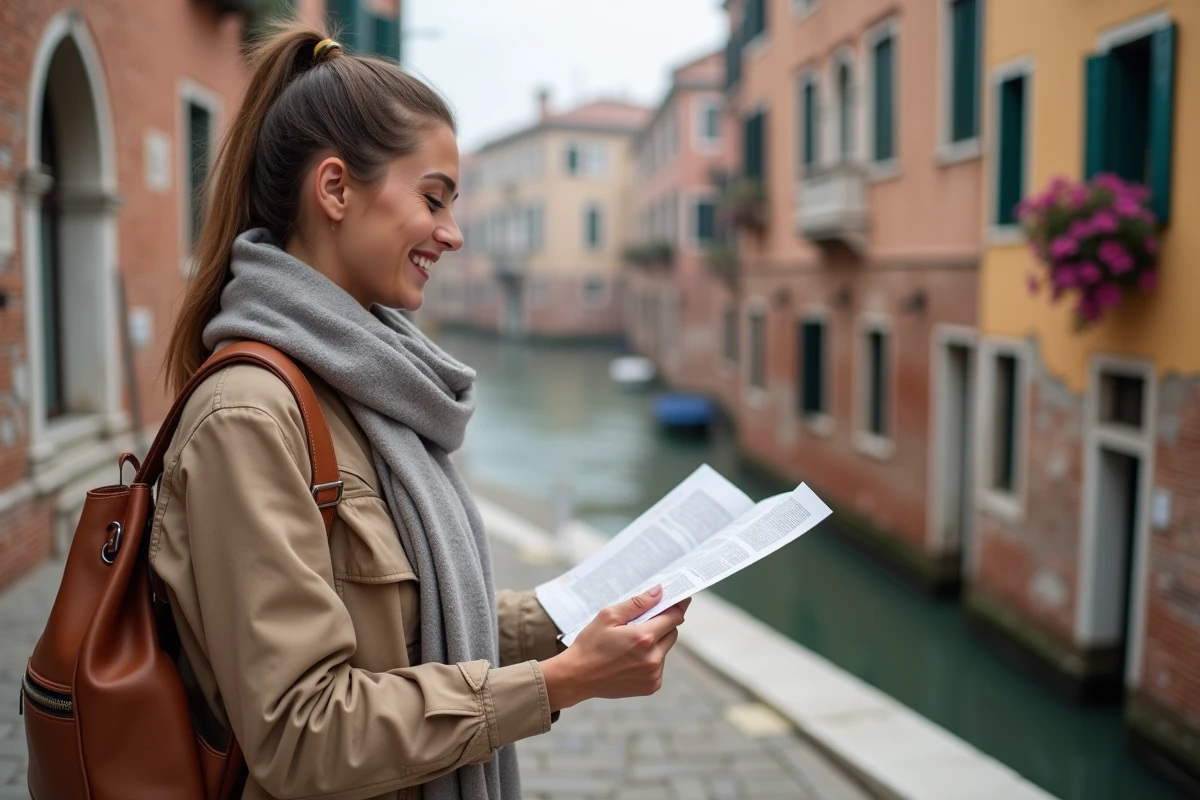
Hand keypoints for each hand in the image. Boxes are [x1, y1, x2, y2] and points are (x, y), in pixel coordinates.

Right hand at [540, 586, 689, 711]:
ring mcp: (654, 674)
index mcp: (644, 638)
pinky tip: (630, 658)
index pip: (674, 617)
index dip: (678, 606)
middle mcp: (653, 658)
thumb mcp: (609, 616)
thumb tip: (659, 592)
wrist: (577, 677)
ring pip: (665, 649)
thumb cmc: (590, 645)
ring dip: (655, 642)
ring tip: (630, 644)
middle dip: (662, 624)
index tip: (681, 599)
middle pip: (672, 632)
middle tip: (643, 622)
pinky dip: (651, 658)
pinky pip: (659, 665)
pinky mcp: (651, 686)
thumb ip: (638, 603)